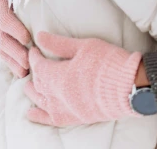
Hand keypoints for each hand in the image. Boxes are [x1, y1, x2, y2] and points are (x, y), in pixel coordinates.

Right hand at [0, 0, 30, 77]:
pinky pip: (4, 53)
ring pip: (2, 49)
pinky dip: (12, 64)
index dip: (14, 29)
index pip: (3, 18)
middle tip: (29, 60)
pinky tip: (22, 73)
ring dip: (14, 61)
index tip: (27, 38)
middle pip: (2, 38)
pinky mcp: (2, 37)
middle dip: (15, 51)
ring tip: (26, 71)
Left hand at [26, 32, 142, 125]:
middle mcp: (59, 96)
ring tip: (28, 86)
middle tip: (34, 63)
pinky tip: (31, 114)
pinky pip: (51, 119)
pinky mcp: (75, 118)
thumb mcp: (84, 46)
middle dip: (34, 73)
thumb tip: (40, 36)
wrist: (128, 86)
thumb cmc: (108, 62)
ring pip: (42, 102)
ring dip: (33, 93)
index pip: (39, 67)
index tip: (34, 49)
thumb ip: (59, 43)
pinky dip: (39, 117)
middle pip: (39, 85)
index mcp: (60, 77)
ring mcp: (67, 109)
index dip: (34, 57)